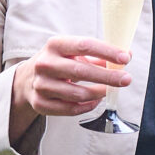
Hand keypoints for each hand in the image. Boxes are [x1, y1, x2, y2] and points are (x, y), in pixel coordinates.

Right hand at [10, 33, 131, 118]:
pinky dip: (87, 106)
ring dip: (99, 93)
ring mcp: (41, 85)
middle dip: (108, 76)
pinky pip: (70, 109)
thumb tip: (126, 56)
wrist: (28, 79)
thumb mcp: (73, 53)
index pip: (84, 45)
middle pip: (81, 71)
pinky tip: (95, 101)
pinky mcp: (40, 103)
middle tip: (126, 79)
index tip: (125, 57)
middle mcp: (45, 64)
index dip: (107, 51)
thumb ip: (98, 55)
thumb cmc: (59, 62)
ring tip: (109, 91)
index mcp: (55, 45)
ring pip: (77, 93)